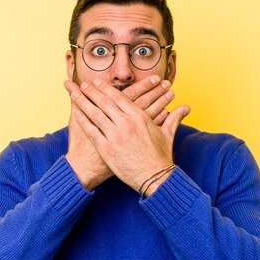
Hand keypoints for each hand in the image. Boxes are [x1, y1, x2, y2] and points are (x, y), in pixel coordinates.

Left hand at [66, 78, 189, 194]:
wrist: (154, 177)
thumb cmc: (161, 157)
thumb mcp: (167, 134)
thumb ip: (174, 117)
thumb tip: (186, 108)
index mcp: (139, 117)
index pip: (119, 97)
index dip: (105, 88)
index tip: (97, 81)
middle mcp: (125, 123)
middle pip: (104, 102)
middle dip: (91, 91)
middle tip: (82, 84)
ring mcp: (114, 136)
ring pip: (94, 113)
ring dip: (83, 101)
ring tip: (74, 93)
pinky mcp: (106, 149)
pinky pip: (91, 131)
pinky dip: (82, 120)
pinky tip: (75, 113)